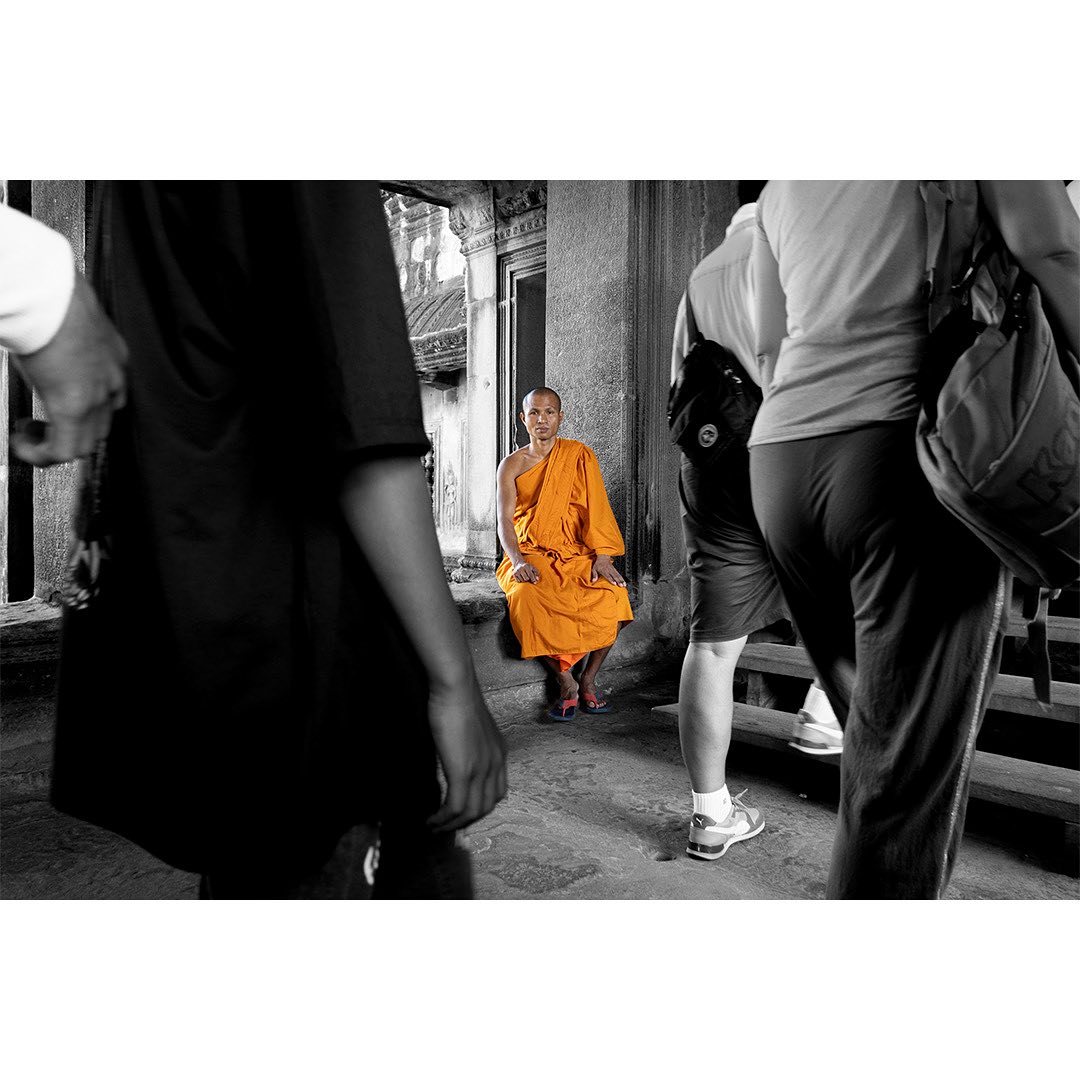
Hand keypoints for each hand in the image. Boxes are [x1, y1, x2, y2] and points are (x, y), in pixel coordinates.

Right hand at [10, 273, 128, 466]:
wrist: (50, 295)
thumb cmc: (53, 297)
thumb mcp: (68, 322)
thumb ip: (63, 338)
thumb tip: (44, 338)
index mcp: (114, 357)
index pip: (111, 397)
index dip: (87, 410)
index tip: (60, 407)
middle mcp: (113, 380)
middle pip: (101, 425)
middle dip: (70, 431)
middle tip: (40, 427)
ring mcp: (97, 396)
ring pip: (86, 443)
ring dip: (55, 446)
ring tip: (29, 436)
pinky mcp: (74, 407)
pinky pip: (64, 450)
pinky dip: (42, 455)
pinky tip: (22, 443)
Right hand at [426, 678, 507, 832]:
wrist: (456, 687)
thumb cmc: (458, 698)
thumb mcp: (472, 726)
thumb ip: (470, 743)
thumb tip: (457, 751)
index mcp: (499, 753)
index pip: (496, 792)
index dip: (480, 807)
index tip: (461, 812)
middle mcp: (495, 765)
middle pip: (486, 807)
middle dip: (466, 821)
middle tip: (446, 826)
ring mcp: (481, 770)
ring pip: (471, 812)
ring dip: (452, 824)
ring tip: (435, 827)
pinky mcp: (463, 771)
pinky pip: (456, 807)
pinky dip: (443, 818)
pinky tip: (431, 819)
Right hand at [512, 559, 539, 583]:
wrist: (518, 564)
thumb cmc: (528, 567)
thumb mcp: (533, 568)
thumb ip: (536, 573)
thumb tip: (537, 579)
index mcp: (526, 566)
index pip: (530, 575)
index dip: (533, 579)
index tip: (535, 582)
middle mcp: (520, 568)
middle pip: (526, 578)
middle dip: (529, 579)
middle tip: (529, 578)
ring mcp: (516, 571)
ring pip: (522, 580)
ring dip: (525, 580)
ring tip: (525, 577)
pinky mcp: (514, 574)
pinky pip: (518, 581)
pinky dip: (520, 580)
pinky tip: (521, 577)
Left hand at [591, 554, 625, 586]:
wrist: (603, 556)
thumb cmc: (598, 563)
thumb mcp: (594, 568)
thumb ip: (594, 575)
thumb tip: (593, 581)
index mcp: (604, 570)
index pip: (608, 576)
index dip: (611, 580)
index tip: (614, 583)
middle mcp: (609, 570)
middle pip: (615, 576)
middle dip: (618, 581)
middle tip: (621, 585)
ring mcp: (613, 569)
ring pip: (618, 575)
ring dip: (621, 580)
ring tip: (624, 585)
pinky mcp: (615, 569)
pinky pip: (619, 574)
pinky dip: (622, 578)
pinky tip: (624, 581)